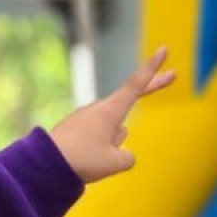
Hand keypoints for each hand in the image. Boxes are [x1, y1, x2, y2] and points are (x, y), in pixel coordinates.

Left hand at [50, 47, 175, 183]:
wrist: (44, 166)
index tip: (164, 49)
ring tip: (89, 159)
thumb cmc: (82, 161)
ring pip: (112, 133)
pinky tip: (79, 160)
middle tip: (172, 76)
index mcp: (110, 111)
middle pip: (129, 101)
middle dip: (151, 89)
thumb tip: (117, 144)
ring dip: (109, 147)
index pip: (137, 85)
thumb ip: (127, 155)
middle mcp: (98, 109)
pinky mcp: (74, 129)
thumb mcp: (116, 163)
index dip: (153, 69)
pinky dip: (95, 151)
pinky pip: (95, 141)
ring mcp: (85, 118)